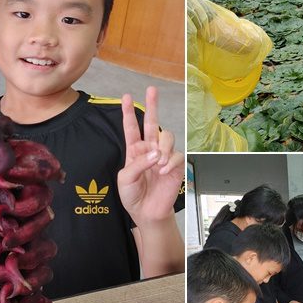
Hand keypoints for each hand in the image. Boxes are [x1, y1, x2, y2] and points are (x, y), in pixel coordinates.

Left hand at [117, 87, 183, 227]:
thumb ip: (138, 163)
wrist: (147, 212)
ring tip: (159, 163)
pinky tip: (163, 169)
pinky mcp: (175, 165)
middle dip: (152, 105)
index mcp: (134, 150)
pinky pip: (176, 154)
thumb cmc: (133, 196)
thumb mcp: (125, 179)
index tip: (126, 97)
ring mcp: (163, 156)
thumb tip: (155, 153)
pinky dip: (170, 160)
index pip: (131, 127)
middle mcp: (149, 149)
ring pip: (167, 136)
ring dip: (163, 147)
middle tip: (152, 90)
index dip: (127, 112)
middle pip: (152, 122)